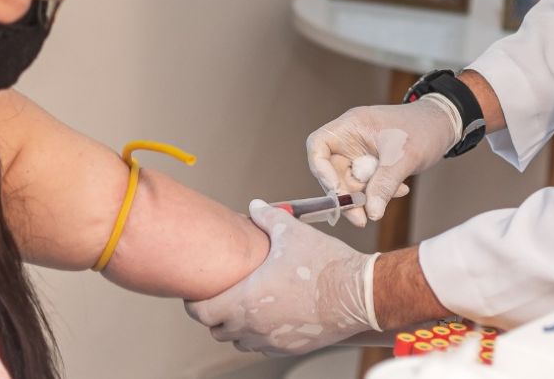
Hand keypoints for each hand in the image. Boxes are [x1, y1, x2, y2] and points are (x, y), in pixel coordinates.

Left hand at [184, 200, 378, 354]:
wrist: (358, 294)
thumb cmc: (325, 264)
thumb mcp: (293, 233)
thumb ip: (267, 218)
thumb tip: (254, 206)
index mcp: (247, 299)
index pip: (201, 312)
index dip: (194, 302)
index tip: (198, 291)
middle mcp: (254, 326)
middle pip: (216, 329)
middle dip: (215, 313)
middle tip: (222, 294)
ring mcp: (272, 340)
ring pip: (238, 341)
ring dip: (235, 327)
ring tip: (245, 305)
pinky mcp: (290, 348)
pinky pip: (262, 347)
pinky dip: (258, 335)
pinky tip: (270, 315)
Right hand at [307, 97, 457, 225]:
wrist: (445, 125)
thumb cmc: (423, 129)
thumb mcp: (404, 157)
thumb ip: (384, 184)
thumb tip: (370, 213)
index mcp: (350, 126)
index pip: (318, 146)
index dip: (321, 171)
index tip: (337, 193)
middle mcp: (350, 140)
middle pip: (331, 171)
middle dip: (345, 195)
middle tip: (361, 218)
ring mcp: (360, 153)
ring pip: (349, 182)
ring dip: (366, 196)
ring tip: (393, 194)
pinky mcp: (372, 165)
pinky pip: (366, 185)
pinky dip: (379, 192)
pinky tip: (401, 189)